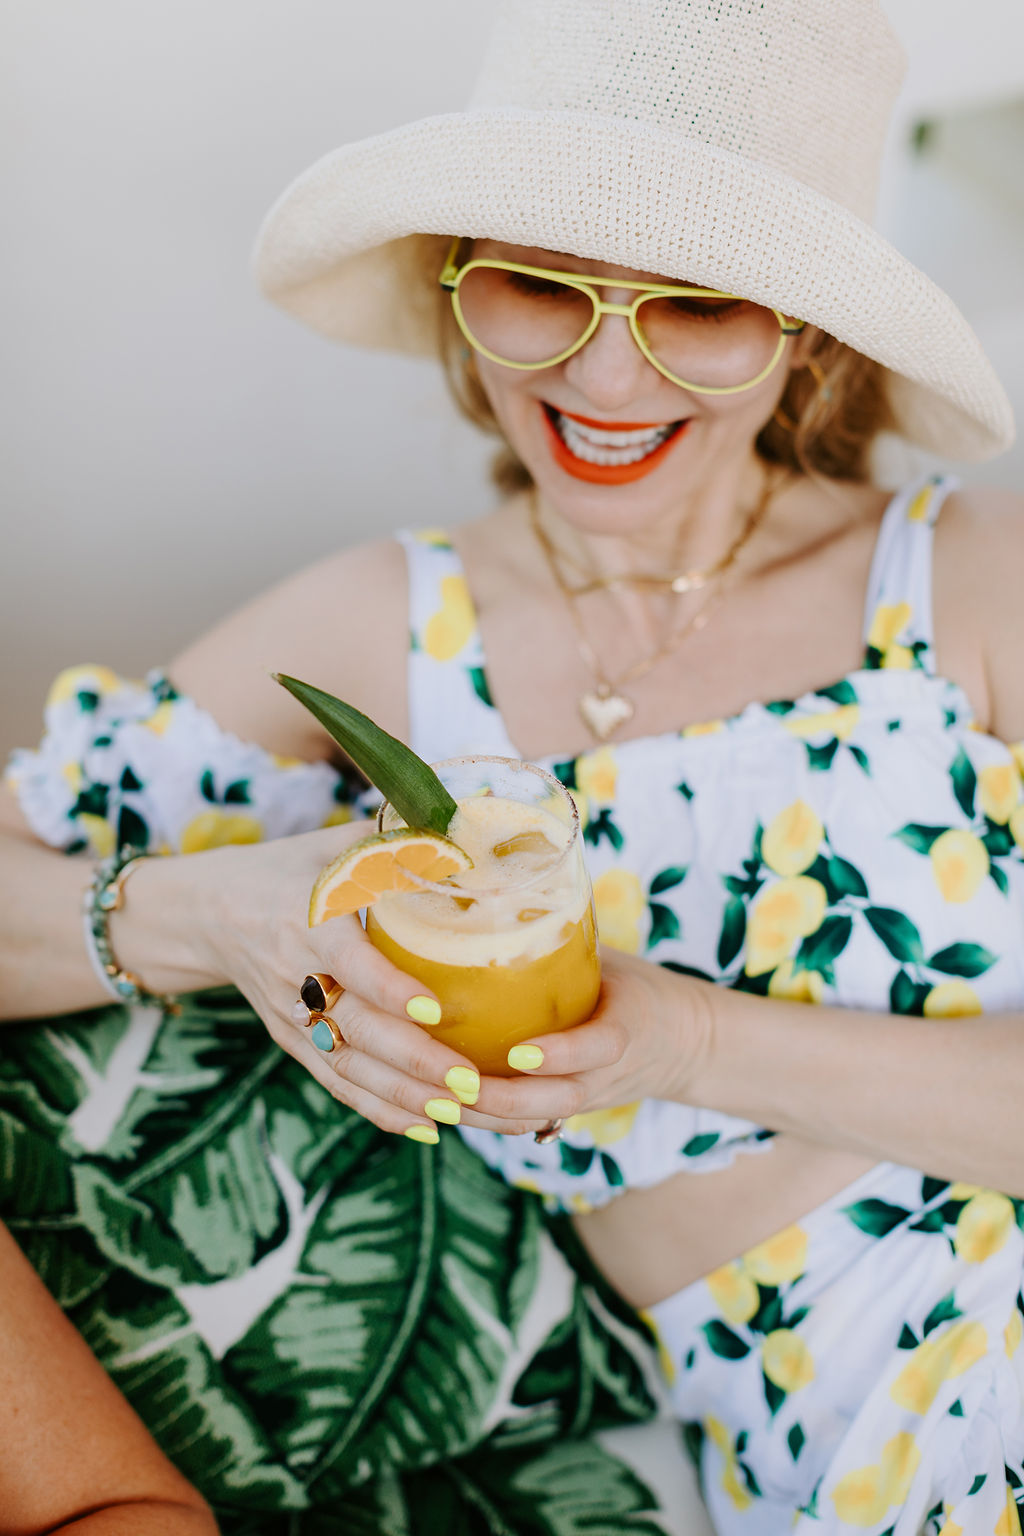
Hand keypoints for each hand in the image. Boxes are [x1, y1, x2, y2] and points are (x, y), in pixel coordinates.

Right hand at [119, 824, 506, 1140]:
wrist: (208, 912)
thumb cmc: (289, 869)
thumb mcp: (334, 845)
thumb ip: (399, 842)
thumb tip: (477, 831)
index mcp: (308, 921)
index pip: (349, 964)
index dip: (389, 990)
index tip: (433, 1009)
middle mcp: (296, 977)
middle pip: (354, 1030)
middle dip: (414, 1062)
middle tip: (471, 1082)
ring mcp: (291, 1019)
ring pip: (349, 1069)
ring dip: (408, 1096)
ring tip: (465, 1111)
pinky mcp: (292, 1044)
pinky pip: (337, 1085)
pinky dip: (382, 1110)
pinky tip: (431, 1126)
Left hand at [456, 948, 716, 1134]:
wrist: (682, 1043)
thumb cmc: (636, 988)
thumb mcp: (614, 961)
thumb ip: (568, 942)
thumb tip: (500, 897)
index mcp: (627, 1030)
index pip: (599, 1048)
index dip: (561, 1054)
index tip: (518, 1053)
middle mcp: (606, 1074)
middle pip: (558, 1099)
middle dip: (502, 1098)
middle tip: (453, 1081)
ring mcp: (586, 1098)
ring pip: (536, 1119)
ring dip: (483, 1116)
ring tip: (435, 1099)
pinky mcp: (567, 1109)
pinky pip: (526, 1121)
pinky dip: (484, 1119)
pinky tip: (440, 1105)